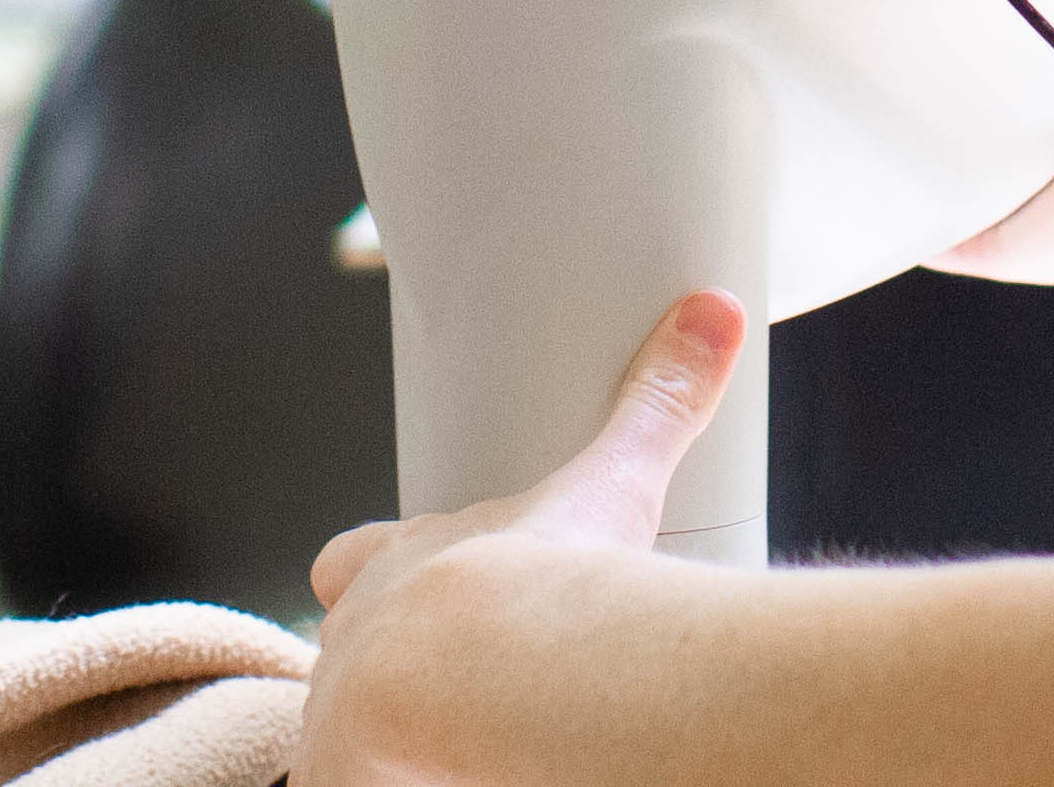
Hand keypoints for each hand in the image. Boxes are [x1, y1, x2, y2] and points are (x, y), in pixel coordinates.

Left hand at [300, 291, 752, 785]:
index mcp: (399, 561)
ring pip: (342, 717)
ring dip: (388, 728)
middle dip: (386, 654)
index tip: (417, 592)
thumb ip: (656, 407)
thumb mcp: (609, 482)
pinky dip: (386, 779)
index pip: (353, 558)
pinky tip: (436, 778)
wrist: (490, 673)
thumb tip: (713, 314)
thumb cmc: (538, 579)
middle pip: (344, 639)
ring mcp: (340, 710)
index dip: (374, 572)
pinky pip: (353, 781)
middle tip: (447, 675)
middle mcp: (356, 631)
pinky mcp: (346, 775)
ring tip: (447, 743)